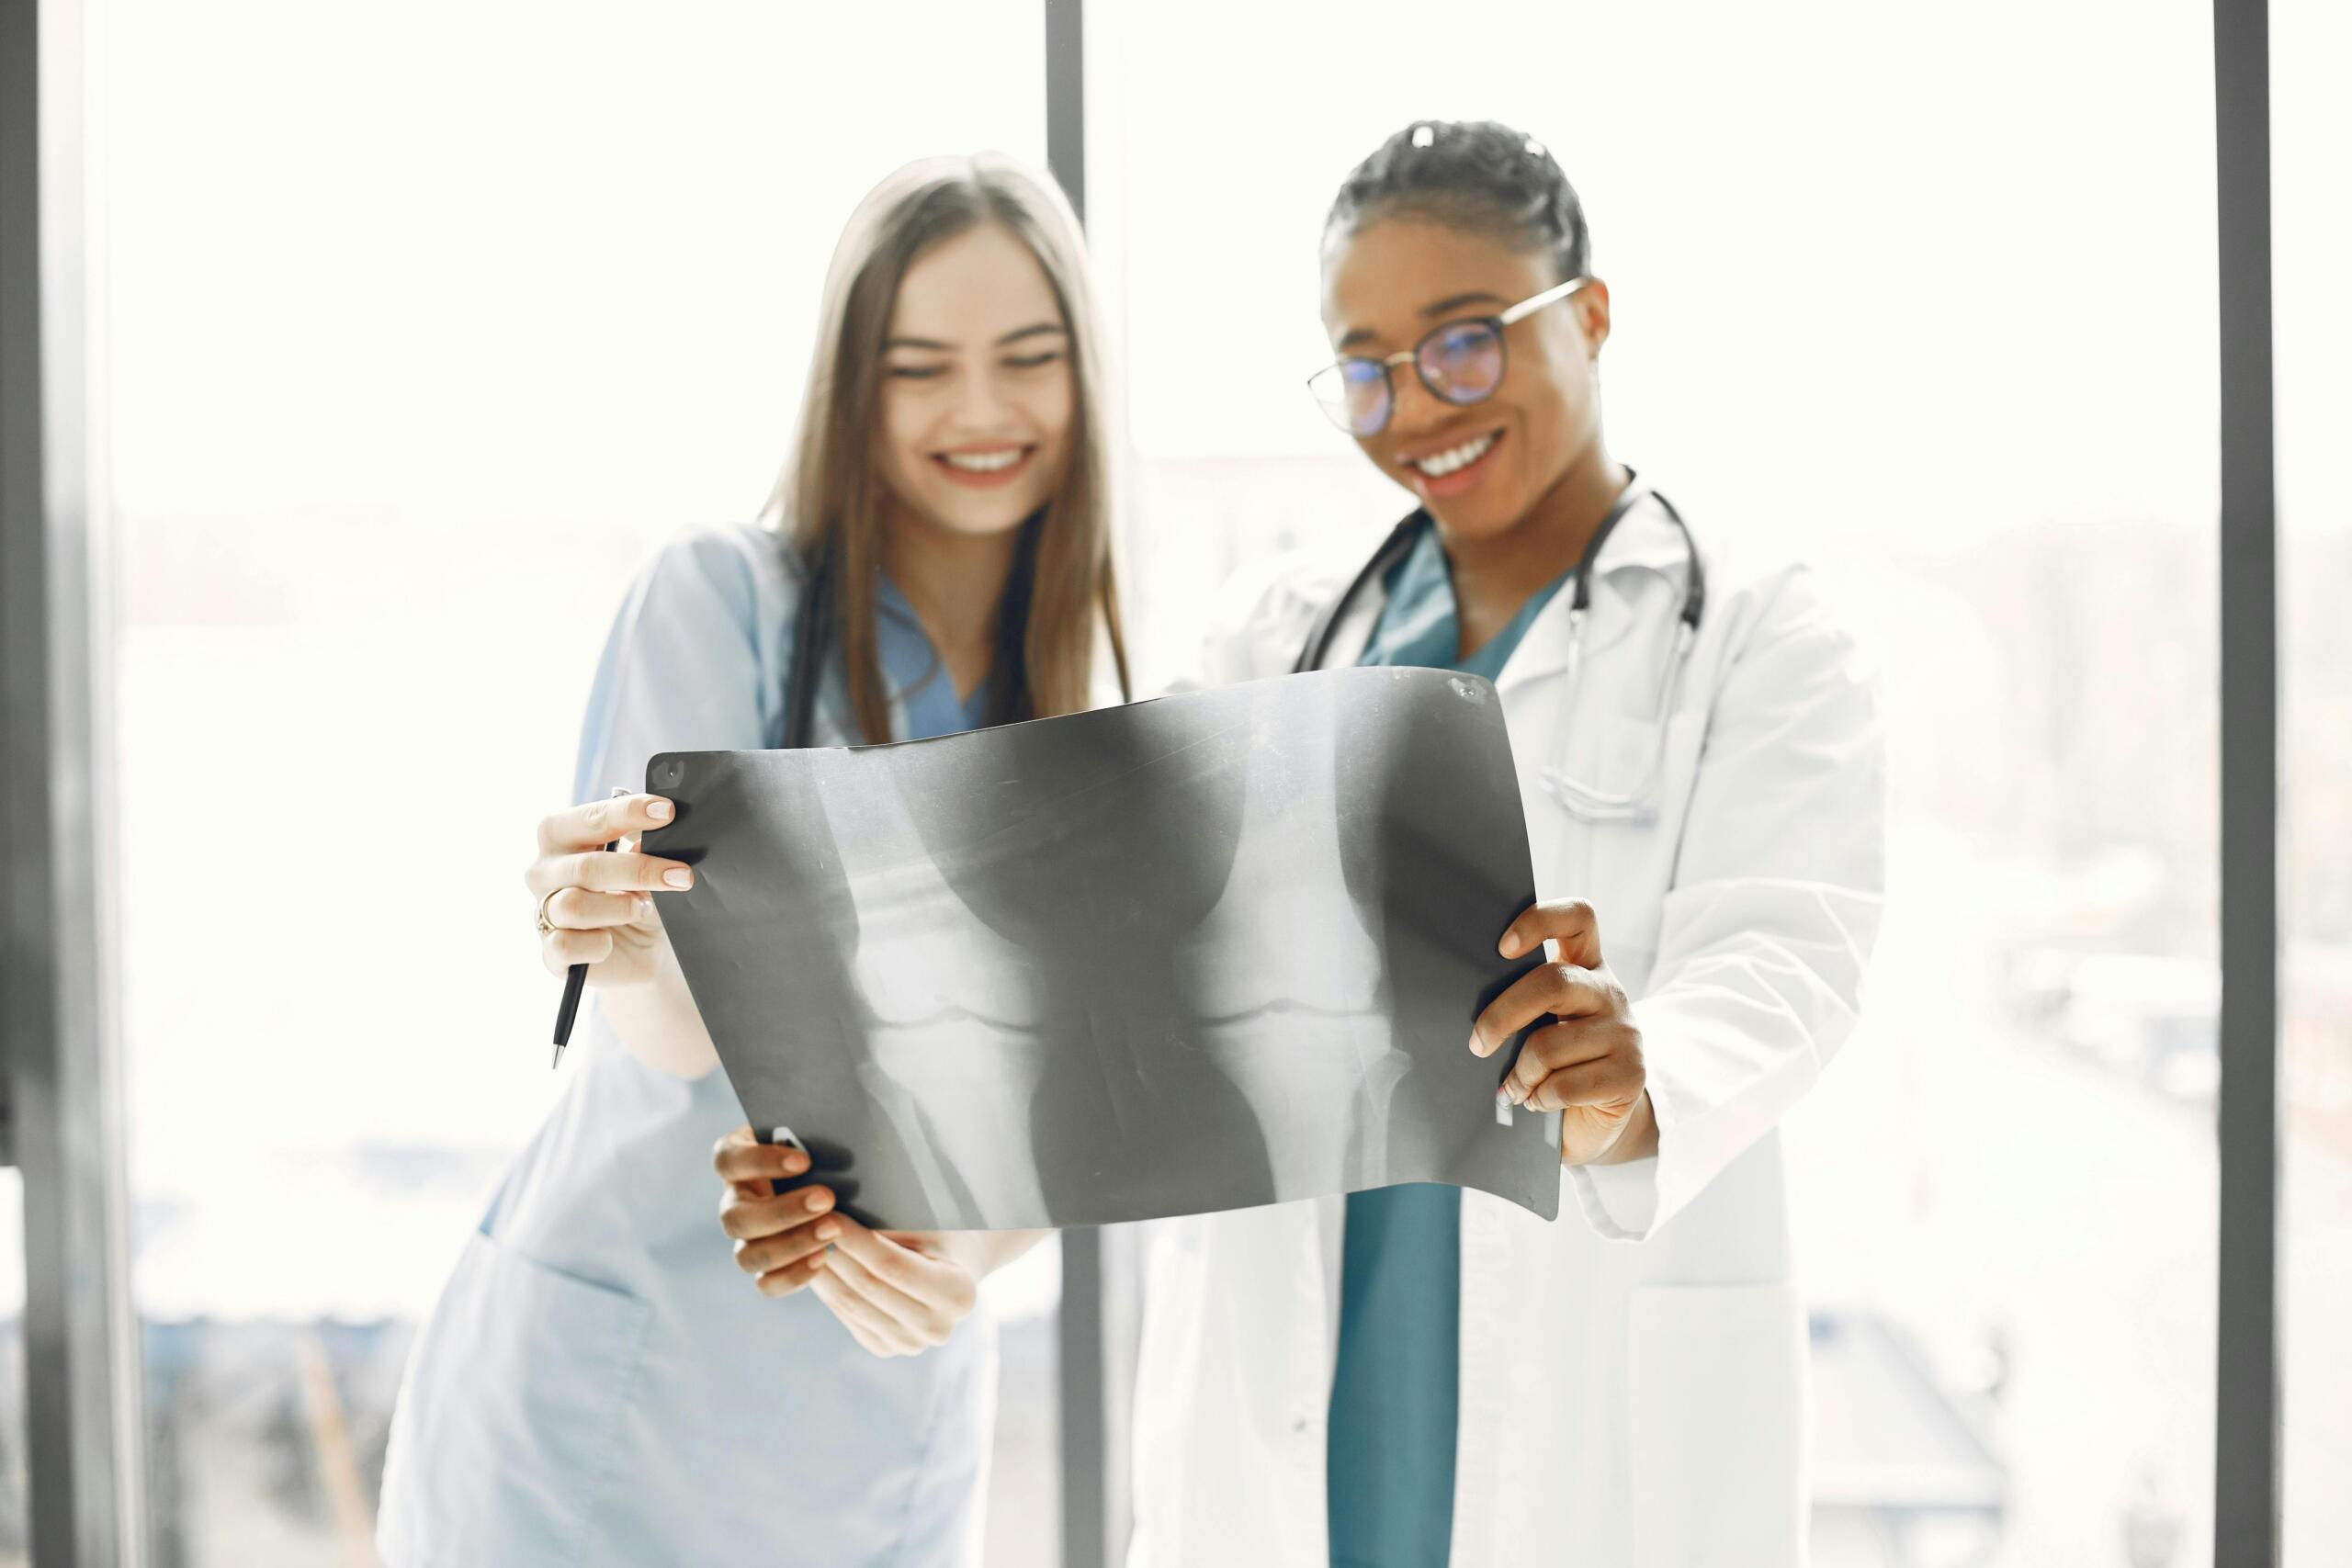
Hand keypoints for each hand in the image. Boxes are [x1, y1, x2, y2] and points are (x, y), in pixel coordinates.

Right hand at [524, 792, 691, 988]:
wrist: (647, 948)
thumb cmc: (640, 893)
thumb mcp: (648, 867)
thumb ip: (642, 850)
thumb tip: (645, 842)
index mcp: (563, 837)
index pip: (589, 819)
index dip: (627, 813)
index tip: (668, 812)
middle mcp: (545, 871)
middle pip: (586, 868)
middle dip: (638, 870)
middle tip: (681, 875)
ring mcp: (543, 912)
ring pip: (574, 906)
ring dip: (620, 907)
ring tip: (644, 908)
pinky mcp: (551, 951)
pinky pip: (567, 945)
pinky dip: (597, 944)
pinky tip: (611, 942)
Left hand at [714, 1125, 986, 1356]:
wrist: (958, 1260)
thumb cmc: (945, 1225)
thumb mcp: (931, 1217)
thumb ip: (892, 1223)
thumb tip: (835, 1210)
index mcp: (958, 1295)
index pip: (893, 1266)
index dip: (856, 1240)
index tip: (827, 1212)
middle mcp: (937, 1328)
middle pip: (868, 1287)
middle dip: (832, 1251)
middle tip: (802, 1220)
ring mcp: (909, 1344)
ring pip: (850, 1303)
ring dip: (820, 1268)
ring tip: (798, 1236)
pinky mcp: (885, 1346)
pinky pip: (846, 1314)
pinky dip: (826, 1286)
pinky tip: (809, 1259)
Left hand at [1469, 897, 1655, 1165]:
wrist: (1597, 1118)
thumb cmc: (1556, 1062)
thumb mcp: (1543, 1022)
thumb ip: (1524, 1004)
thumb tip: (1475, 1013)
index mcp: (1586, 965)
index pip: (1577, 917)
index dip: (1539, 921)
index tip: (1502, 948)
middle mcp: (1609, 991)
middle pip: (1552, 982)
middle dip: (1502, 1015)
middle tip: (1478, 1043)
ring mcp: (1626, 1031)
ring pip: (1549, 1045)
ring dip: (1520, 1074)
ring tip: (1515, 1087)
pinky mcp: (1631, 1073)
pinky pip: (1564, 1085)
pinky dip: (1539, 1098)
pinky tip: (1538, 1100)